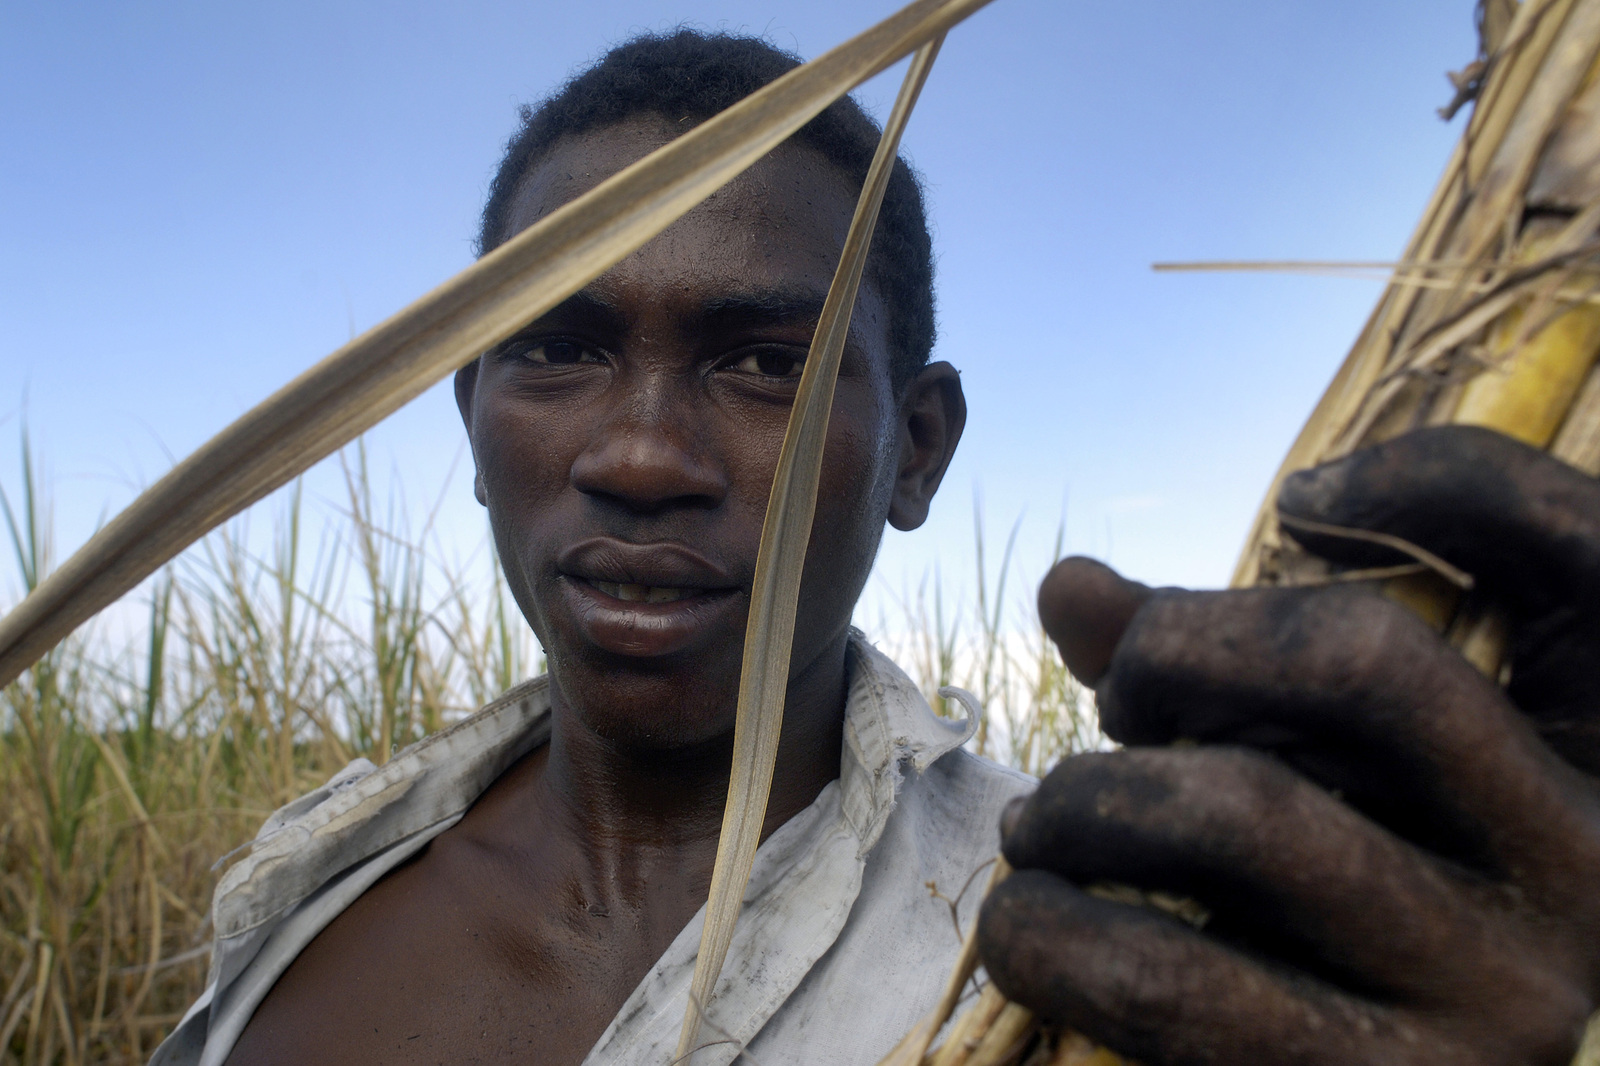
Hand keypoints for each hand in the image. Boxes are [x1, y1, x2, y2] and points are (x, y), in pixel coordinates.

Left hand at [976, 426, 1599, 1064]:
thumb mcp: (1322, 763)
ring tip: (1044, 828)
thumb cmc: (1341, 909)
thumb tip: (1071, 585)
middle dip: (1175, 649)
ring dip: (1084, 802)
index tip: (1303, 500)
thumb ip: (1210, 664)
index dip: (1444, 482)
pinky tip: (1029, 923)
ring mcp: (1507, 1000)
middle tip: (1117, 706)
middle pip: (1359, 657)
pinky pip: (1166, 983)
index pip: (1585, 553)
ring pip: (1244, 813)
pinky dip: (1050, 931)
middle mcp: (1594, 868)